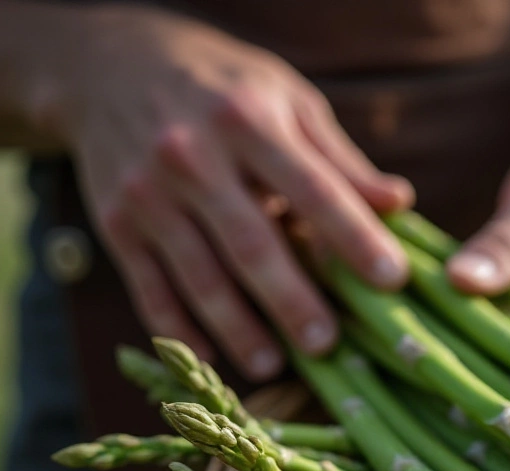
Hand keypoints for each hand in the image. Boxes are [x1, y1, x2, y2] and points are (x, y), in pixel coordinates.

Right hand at [49, 6, 411, 378]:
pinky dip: (180, 329)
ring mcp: (147, 194)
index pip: (311, 187)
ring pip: (199, 276)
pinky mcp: (115, 225)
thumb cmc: (224, 89)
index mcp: (248, 121)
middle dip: (291, 299)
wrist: (110, 65)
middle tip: (328, 345)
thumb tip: (399, 204)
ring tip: (274, 366)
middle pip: (250, 243)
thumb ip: (339, 160)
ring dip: (238, 327)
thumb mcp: (286, 101)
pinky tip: (213, 357)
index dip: (353, 236)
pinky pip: (150, 287)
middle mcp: (192, 156)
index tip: (393, 279)